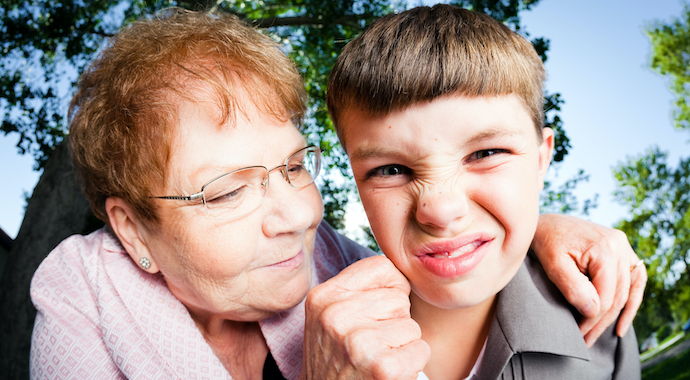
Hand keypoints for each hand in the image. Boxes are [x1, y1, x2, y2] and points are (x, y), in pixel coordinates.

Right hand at [301, 255, 429, 379]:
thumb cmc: (334, 363)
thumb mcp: (328, 320)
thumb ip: (356, 292)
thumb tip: (399, 271)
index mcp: (322, 297)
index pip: (381, 267)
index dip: (391, 288)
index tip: (379, 310)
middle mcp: (335, 316)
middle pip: (399, 298)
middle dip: (394, 321)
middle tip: (372, 344)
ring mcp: (358, 342)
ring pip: (411, 324)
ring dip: (402, 345)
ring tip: (377, 358)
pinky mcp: (382, 367)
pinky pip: (420, 349)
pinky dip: (411, 363)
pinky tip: (388, 372)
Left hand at [532, 214, 646, 346]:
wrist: (545, 223)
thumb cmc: (546, 242)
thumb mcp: (553, 265)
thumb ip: (573, 287)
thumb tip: (593, 311)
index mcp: (605, 248)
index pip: (605, 295)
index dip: (592, 319)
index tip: (579, 333)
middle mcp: (619, 245)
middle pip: (617, 295)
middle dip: (601, 322)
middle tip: (585, 340)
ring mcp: (623, 246)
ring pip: (628, 290)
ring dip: (616, 316)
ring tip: (600, 335)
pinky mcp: (622, 251)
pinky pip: (635, 280)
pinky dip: (631, 301)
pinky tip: (622, 322)